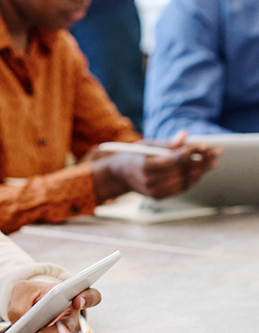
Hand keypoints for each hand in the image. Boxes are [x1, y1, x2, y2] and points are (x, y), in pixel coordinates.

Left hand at [7, 281, 101, 332]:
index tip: (77, 302)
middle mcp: (72, 318)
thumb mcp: (23, 290)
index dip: (87, 299)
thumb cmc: (32, 293)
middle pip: (68, 329)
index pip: (91, 296)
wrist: (31, 302)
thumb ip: (21, 303)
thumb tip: (20, 323)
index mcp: (72, 297)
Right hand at [91, 131, 220, 201]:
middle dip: (202, 160)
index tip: (204, 144)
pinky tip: (200, 171)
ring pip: (185, 181)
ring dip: (201, 171)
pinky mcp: (159, 197)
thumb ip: (166, 142)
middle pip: (183, 171)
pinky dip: (193, 179)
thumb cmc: (133, 155)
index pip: (175, 159)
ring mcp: (155, 191)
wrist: (117, 176)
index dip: (191, 152)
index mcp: (146, 167)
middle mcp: (151, 182)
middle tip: (216, 152)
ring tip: (213, 161)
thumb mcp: (146, 145)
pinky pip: (181, 188)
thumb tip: (184, 135)